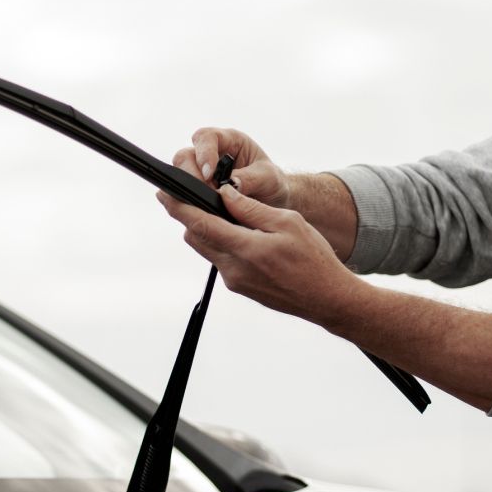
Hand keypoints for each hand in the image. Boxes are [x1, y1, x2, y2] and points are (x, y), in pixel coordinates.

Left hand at [156, 184, 363, 323]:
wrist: (327, 298)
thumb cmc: (314, 260)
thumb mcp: (287, 223)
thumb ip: (251, 209)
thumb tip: (225, 193)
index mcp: (245, 249)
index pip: (201, 224)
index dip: (178, 207)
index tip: (164, 193)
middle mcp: (233, 269)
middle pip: (197, 237)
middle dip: (192, 216)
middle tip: (196, 197)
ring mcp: (234, 281)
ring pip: (208, 249)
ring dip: (209, 230)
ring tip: (227, 215)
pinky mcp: (239, 287)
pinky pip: (221, 260)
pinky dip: (224, 244)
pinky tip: (244, 236)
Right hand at [172, 127, 289, 208]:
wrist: (271, 201)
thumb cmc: (271, 183)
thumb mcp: (268, 178)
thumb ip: (251, 178)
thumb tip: (230, 185)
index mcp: (229, 141)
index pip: (207, 137)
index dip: (204, 154)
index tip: (209, 175)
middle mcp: (210, 154)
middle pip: (185, 157)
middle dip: (190, 175)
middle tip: (204, 194)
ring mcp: (200, 173)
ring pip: (179, 177)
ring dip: (187, 192)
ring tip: (205, 206)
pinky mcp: (196, 192)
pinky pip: (183, 197)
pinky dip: (189, 206)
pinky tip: (202, 215)